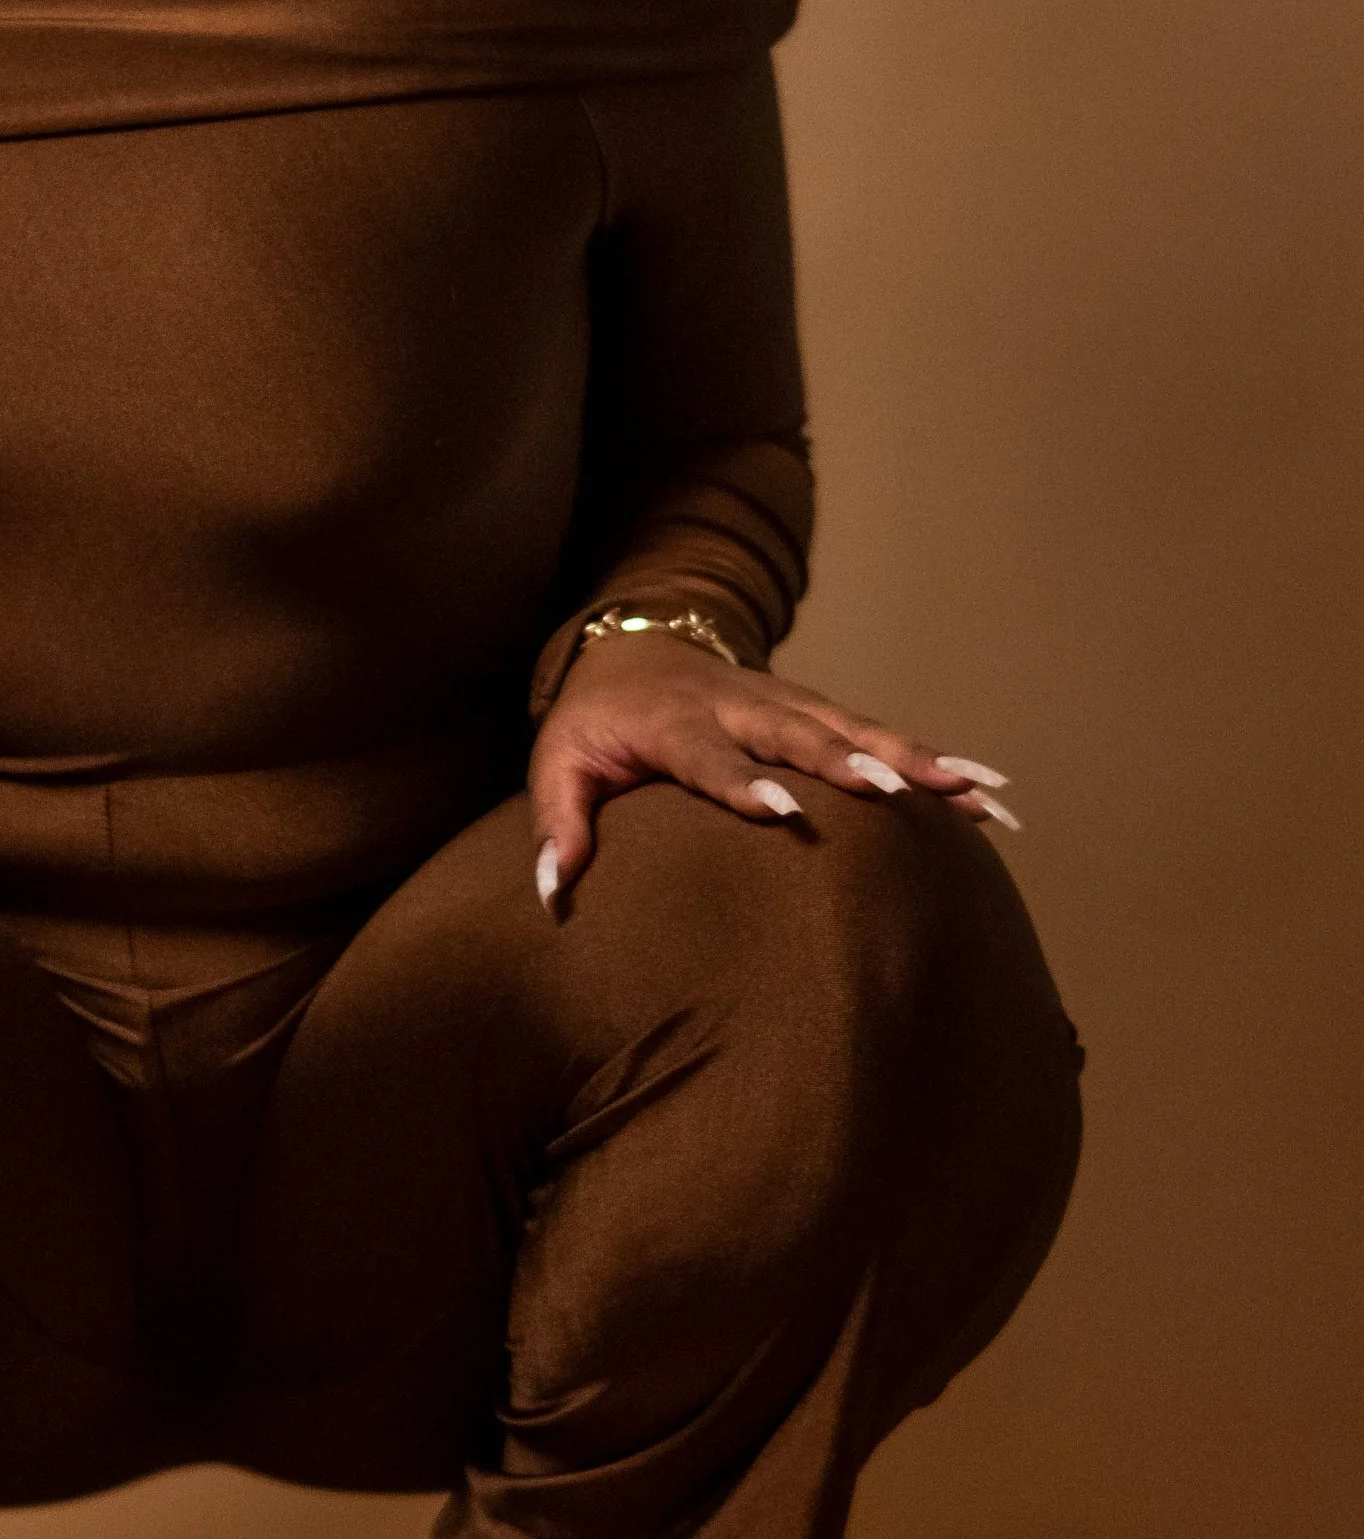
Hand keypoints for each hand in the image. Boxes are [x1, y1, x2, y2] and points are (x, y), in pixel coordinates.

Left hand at [527, 630, 1019, 914]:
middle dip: (851, 760)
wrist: (635, 642)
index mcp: (673, 723)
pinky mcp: (817, 709)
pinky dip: (933, 760)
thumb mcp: (558, 764)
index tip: (783, 811)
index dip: (743, 782)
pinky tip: (986, 793)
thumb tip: (552, 896)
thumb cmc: (595, 723)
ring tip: (979, 793)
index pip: (710, 756)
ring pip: (857, 727)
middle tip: (897, 792)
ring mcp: (786, 702)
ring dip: (918, 759)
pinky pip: (880, 733)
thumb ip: (558, 825)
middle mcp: (739, 705)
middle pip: (800, 732)